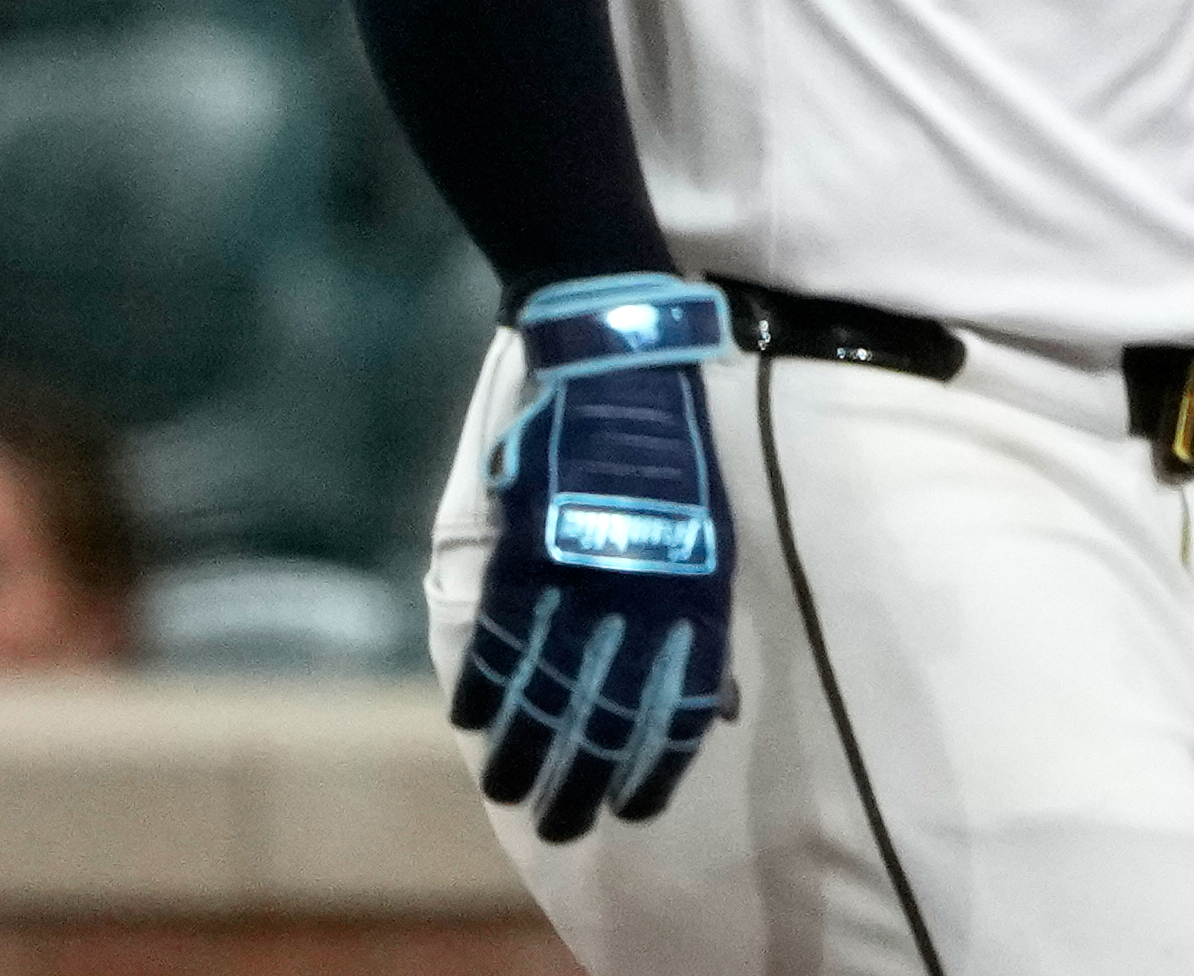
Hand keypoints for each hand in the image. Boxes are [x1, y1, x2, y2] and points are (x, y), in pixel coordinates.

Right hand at [456, 276, 735, 842]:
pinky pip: (495, 639)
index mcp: (695, 595)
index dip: (653, 766)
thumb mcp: (713, 542)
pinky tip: (471, 725)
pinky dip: (481, 686)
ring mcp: (576, 578)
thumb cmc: (678, 461)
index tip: (635, 810)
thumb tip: (716, 708)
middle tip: (564, 827)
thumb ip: (702, 626)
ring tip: (509, 794)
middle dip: (582, 780)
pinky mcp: (523, 553)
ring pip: (541, 691)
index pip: (678, 708)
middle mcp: (638, 598)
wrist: (621, 371)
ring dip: (521, 751)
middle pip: (606, 716)